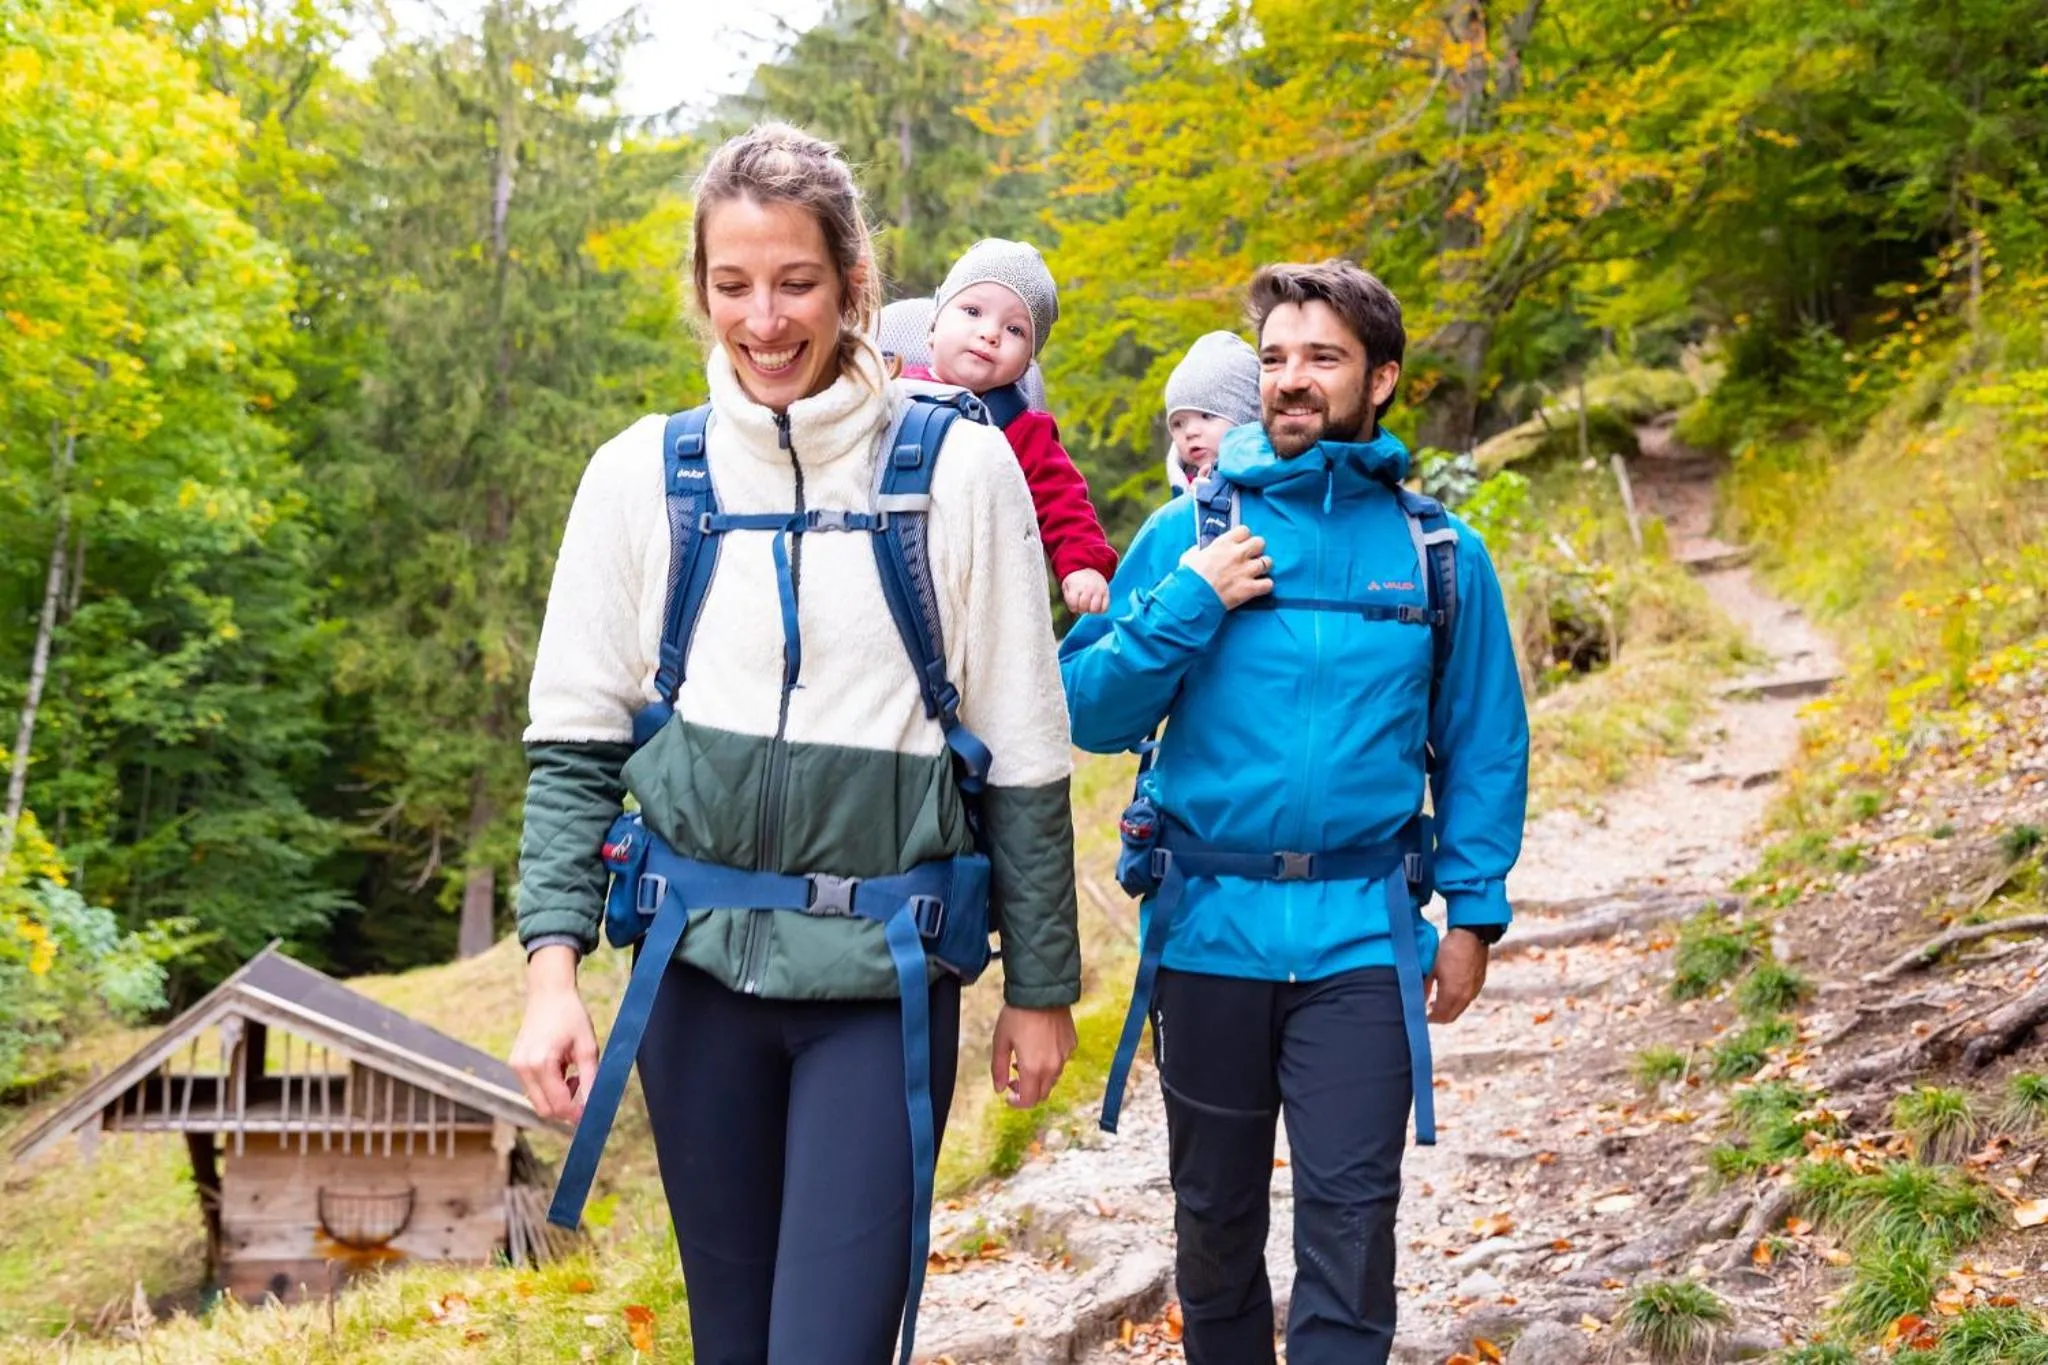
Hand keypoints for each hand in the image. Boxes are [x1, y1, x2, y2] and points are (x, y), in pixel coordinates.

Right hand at [509, 946, 599, 1121]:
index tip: (592, 1114)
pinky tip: (562, 1071)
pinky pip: (532, 1089)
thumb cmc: (571, 1016)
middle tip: (584, 1090)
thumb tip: (594, 1106)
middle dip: (566, 1108)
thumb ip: (590, 1079)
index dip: (576, 1114)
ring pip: (538, 1102)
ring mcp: (515, 1066)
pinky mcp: (514, 1064)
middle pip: (544, 1110)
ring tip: (574, 1076)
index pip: (558, 1105)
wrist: (549, 993)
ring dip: (558, 1098)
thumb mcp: (588, 1047)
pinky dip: (549, 1089)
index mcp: (541, 1063)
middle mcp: (523, 1068)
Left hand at [990, 1004, 1077, 1108]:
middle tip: (1014, 1077)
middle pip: (1042, 1093)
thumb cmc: (1018, 1015)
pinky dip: (1050, 1062)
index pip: (1028, 1101)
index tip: (1009, 1095)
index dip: (1017, 1103)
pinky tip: (1039, 1046)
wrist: (1042, 991)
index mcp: (1033, 1069)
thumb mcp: (1001, 1041)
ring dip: (1039, 1077)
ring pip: (1053, 1079)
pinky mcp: (1072, 1044)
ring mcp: (1065, 1056)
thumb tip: (999, 1089)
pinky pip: (1061, 1061)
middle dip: (1028, 1091)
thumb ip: (999, 1069)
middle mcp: (1052, 1067)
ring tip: (1025, 1059)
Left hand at [1061, 568, 1110, 614]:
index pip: (1074, 605)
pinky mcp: (1106, 592)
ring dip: (1091, 610)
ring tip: (1089, 605)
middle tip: (1082, 604)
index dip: (1073, 607)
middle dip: (1082, 609)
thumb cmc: (1076, 581)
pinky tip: (1097, 606)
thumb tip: (1075, 608)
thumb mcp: (1066, 585)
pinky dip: (1101, 610)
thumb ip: (1068, 598)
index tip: (1074, 603)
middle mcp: (1088, 588)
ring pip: (1095, 609)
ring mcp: (1098, 590)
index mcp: (1076, 587)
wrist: (1089, 567)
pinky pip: (1105, 608)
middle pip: (1084, 607)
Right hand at [1180, 524, 1273, 608]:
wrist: (1192, 598)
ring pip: (1268, 562)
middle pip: (1260, 542)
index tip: (1240, 544)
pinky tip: (1258, 587)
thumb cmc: (1188, 578)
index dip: (1244, 537)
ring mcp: (1246, 571)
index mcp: (1223, 544)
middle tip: (1251, 557)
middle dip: (1257, 550)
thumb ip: (1200, 551)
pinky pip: (1268, 584)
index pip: (1244, 530)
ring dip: (1263, 567)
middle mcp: (1238, 554)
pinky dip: (1265, 586)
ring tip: (1256, 573)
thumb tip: (1202, 551)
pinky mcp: (1249, 588)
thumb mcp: (1190, 556)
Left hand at [1427, 928, 1489, 1023]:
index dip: (1429, 1019)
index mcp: (1452, 993)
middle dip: (1438, 1017)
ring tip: (1435, 1003)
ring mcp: (1474, 991)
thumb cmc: (1450, 949)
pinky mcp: (1479, 984)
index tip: (1420, 1016)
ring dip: (1448, 1010)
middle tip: (1427, 1013)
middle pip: (1450, 1017)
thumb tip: (1419, 999)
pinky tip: (1449, 993)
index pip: (1440, 1016)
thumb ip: (1425, 986)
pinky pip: (1466, 1000)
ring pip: (1459, 1009)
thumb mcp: (1432, 968)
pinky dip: (1456, 1002)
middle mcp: (1465, 996)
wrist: (1472, 936)